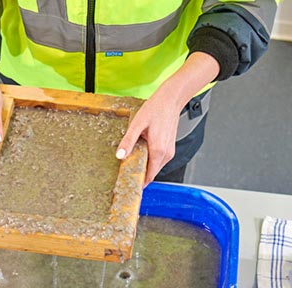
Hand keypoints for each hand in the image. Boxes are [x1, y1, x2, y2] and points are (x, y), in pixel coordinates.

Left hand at [116, 51, 219, 184]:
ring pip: (155, 166)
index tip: (129, 184)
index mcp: (158, 151)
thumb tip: (120, 155)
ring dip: (145, 165)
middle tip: (126, 171)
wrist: (171, 99)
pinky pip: (159, 159)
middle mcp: (166, 154)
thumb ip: (128, 141)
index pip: (149, 176)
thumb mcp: (137, 124)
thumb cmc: (156, 109)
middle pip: (152, 172)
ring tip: (133, 158)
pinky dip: (150, 158)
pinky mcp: (169, 148)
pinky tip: (143, 149)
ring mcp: (169, 151)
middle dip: (140, 173)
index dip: (139, 182)